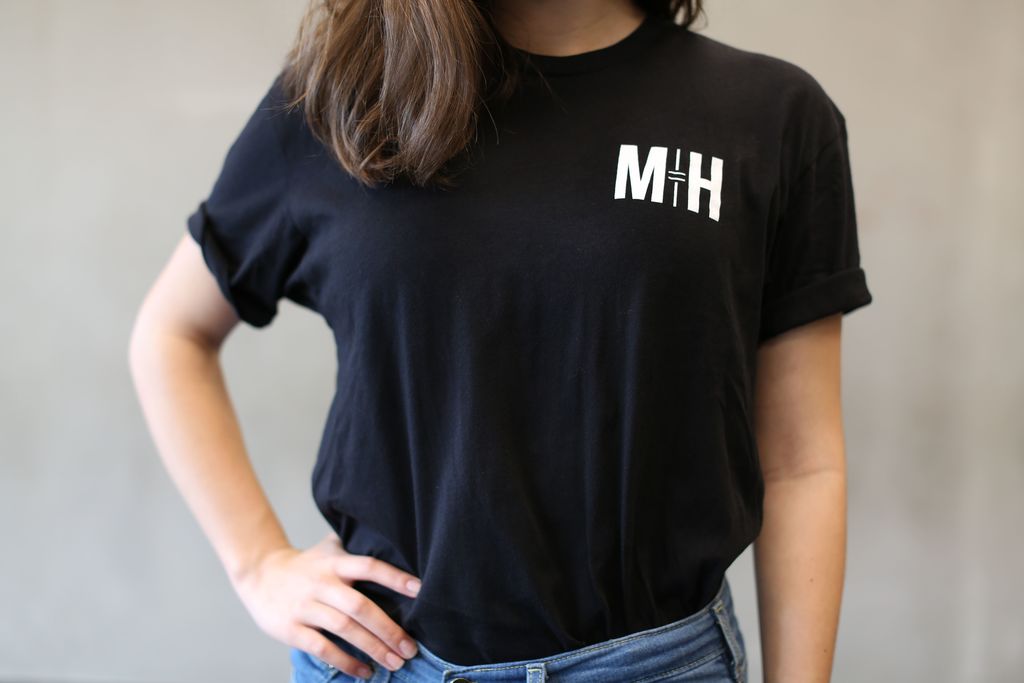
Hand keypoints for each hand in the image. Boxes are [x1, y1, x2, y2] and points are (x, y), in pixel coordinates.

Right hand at [232, 531, 421, 678]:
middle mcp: (322, 583)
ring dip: (373, 648)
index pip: (369, 566)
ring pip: (344, 629)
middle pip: (360, 606)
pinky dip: (345, 662)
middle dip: (388, 629)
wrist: (259, 574)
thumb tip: (396, 540)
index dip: (394, 577)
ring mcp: (306, 606)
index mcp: (335, 563)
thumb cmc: (306, 565)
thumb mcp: (329, 549)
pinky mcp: (292, 629)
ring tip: (395, 663)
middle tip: (411, 648)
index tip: (420, 591)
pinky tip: (364, 671)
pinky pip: (322, 648)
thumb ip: (357, 547)